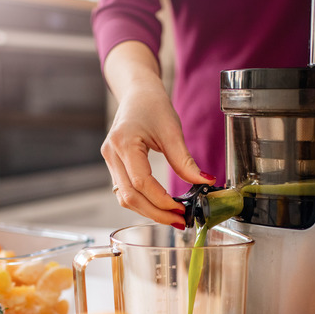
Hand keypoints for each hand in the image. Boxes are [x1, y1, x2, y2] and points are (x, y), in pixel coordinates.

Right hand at [102, 81, 214, 225]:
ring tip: (172, 216)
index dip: (161, 200)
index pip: (141, 182)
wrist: (137, 93)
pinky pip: (125, 191)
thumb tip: (205, 183)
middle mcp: (111, 154)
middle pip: (129, 197)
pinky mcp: (114, 166)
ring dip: (148, 211)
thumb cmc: (153, 105)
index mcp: (124, 143)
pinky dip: (142, 202)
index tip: (181, 209)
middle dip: (155, 213)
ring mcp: (109, 161)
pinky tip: (160, 206)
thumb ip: (185, 161)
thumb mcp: (172, 131)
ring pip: (124, 198)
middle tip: (179, 220)